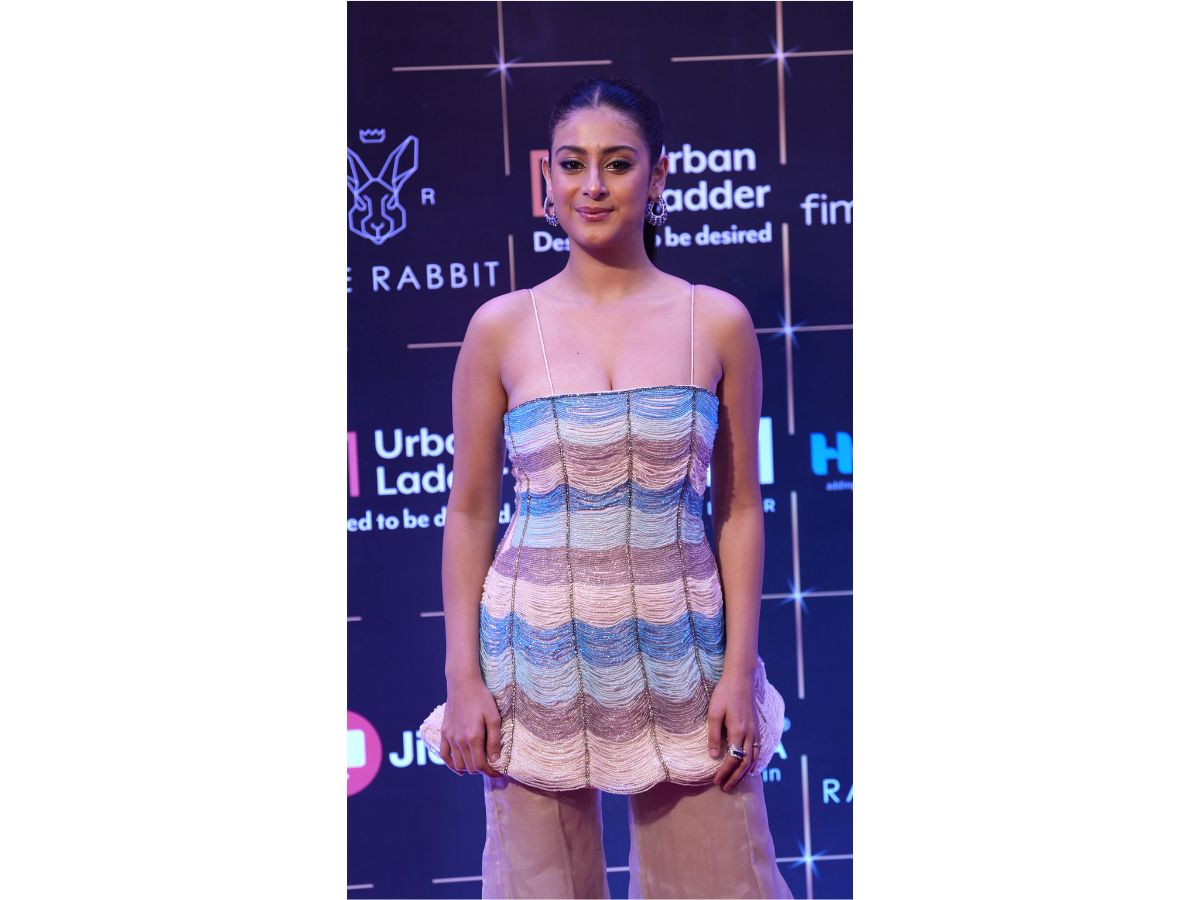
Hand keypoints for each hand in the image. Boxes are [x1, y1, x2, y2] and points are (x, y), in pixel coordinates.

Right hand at [439, 675, 503, 776]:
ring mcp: (450, 737)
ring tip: (479, 765)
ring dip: (468, 769)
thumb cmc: (481, 698)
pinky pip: (444, 755)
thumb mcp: (494, 717)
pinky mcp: (444, 733)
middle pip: (470, 767)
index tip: (498, 773)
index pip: (481, 765)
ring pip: (457, 764)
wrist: (462, 683)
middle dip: (482, 771)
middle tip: (491, 768)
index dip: (490, 772)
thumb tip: (495, 760)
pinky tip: (459, 769)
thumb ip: (494, 740)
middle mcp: (459, 740)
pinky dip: (451, 765)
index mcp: (473, 737)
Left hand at [707, 670, 757, 791]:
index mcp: (738, 731)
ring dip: (744, 773)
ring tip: (735, 782)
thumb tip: (713, 756)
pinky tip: (748, 766)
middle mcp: (750, 734)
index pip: (733, 759)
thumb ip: (713, 735)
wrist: (741, 678)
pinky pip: (757, 750)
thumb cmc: (725, 693)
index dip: (725, 772)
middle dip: (735, 778)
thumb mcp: (714, 713)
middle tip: (725, 788)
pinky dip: (753, 762)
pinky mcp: (757, 727)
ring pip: (753, 758)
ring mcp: (755, 731)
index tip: (716, 781)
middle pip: (745, 763)